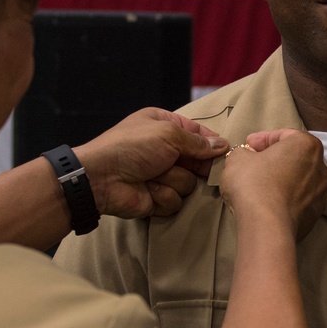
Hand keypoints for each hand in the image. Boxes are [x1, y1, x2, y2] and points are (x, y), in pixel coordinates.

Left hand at [74, 108, 228, 218]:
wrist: (101, 178)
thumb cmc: (132, 147)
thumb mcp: (168, 134)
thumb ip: (197, 142)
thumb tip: (223, 145)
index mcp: (164, 126)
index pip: (198, 134)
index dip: (212, 143)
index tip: (225, 152)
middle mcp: (164, 150)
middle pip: (198, 161)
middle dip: (196, 166)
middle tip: (194, 167)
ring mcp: (161, 175)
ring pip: (188, 183)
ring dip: (172, 180)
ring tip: (153, 176)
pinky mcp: (157, 198)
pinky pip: (175, 200)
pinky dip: (162, 195)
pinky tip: (147, 190)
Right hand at [219, 129, 326, 240]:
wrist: (267, 226)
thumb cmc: (254, 183)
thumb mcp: (238, 158)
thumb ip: (244, 152)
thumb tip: (248, 157)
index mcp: (307, 146)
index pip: (283, 135)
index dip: (262, 139)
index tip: (248, 146)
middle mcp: (321, 167)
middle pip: (295, 158)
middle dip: (275, 159)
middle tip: (254, 164)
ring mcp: (321, 194)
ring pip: (299, 180)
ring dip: (282, 180)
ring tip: (261, 186)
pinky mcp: (316, 216)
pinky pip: (299, 200)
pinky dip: (286, 198)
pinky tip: (270, 204)